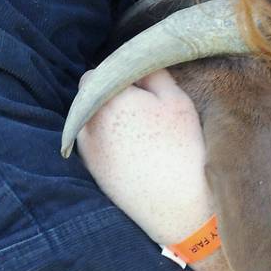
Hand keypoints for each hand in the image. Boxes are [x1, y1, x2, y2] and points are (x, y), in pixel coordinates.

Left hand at [76, 69, 212, 244]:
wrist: (177, 204)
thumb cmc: (182, 147)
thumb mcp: (177, 100)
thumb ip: (153, 74)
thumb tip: (138, 66)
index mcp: (107, 98)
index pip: (95, 74)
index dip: (117, 77)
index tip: (140, 86)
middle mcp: (88, 122)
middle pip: (92, 99)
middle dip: (111, 98)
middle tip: (143, 108)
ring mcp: (87, 150)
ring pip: (92, 123)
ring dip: (108, 120)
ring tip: (140, 132)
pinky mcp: (93, 171)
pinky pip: (96, 146)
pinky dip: (109, 143)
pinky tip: (135, 152)